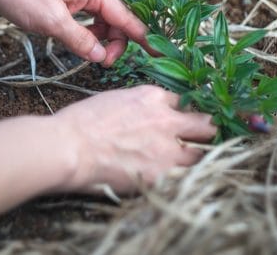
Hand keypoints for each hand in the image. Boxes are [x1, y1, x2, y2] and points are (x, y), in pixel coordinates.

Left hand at [0, 0, 145, 66]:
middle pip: (116, 21)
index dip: (143, 38)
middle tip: (101, 63)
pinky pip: (87, 19)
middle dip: (114, 43)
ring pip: (102, 21)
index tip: (158, 54)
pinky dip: (87, 33)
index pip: (126, 18)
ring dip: (100, 39)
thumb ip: (81, 41)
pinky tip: (79, 42)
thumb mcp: (53, 22)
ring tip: (88, 54)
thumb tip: (101, 57)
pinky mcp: (68, 0)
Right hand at [53, 85, 216, 192]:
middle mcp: (166, 119)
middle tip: (202, 139)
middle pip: (205, 124)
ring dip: (195, 157)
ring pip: (201, 153)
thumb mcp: (117, 99)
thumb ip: (143, 105)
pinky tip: (169, 178)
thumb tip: (153, 114)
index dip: (185, 112)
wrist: (70, 146)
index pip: (185, 101)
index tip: (186, 120)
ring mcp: (167, 148)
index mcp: (153, 97)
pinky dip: (179, 178)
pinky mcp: (161, 175)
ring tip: (184, 163)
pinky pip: (183, 177)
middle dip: (206, 130)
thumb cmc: (84, 121)